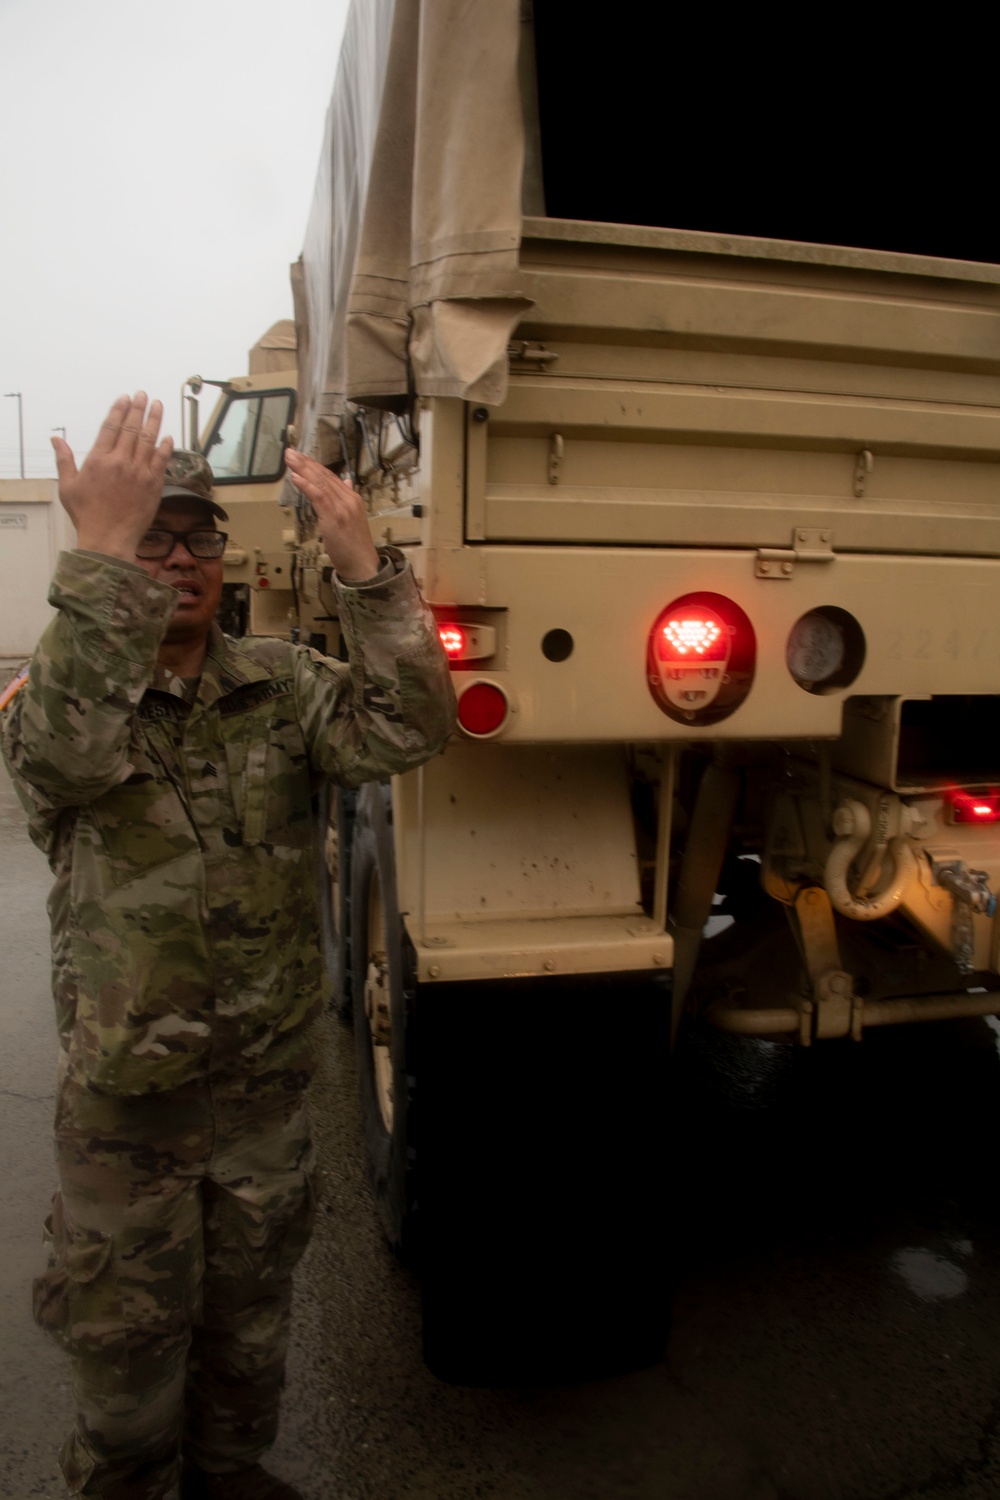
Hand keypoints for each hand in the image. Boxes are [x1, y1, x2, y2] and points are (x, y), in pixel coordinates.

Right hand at [53, 393, 172, 560]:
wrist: (108, 539)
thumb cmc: (86, 515)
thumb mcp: (68, 487)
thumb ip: (64, 460)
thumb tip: (56, 439)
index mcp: (99, 460)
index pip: (111, 427)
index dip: (119, 410)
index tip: (125, 398)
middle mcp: (120, 462)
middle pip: (132, 428)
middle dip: (138, 408)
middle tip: (144, 395)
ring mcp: (139, 473)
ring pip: (149, 439)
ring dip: (154, 420)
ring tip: (158, 405)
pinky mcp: (154, 485)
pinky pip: (162, 460)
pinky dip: (165, 447)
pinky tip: (168, 437)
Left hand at [285, 449, 380, 581]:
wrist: (363, 565)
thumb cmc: (355, 546)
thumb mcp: (353, 518)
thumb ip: (347, 498)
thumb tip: (346, 481)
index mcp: (353, 498)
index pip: (331, 477)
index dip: (314, 466)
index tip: (300, 458)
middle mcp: (348, 499)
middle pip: (324, 476)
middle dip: (305, 463)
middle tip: (290, 453)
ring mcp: (342, 507)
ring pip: (320, 483)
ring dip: (303, 470)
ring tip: (290, 460)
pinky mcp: (334, 517)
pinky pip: (319, 496)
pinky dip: (307, 485)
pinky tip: (296, 477)